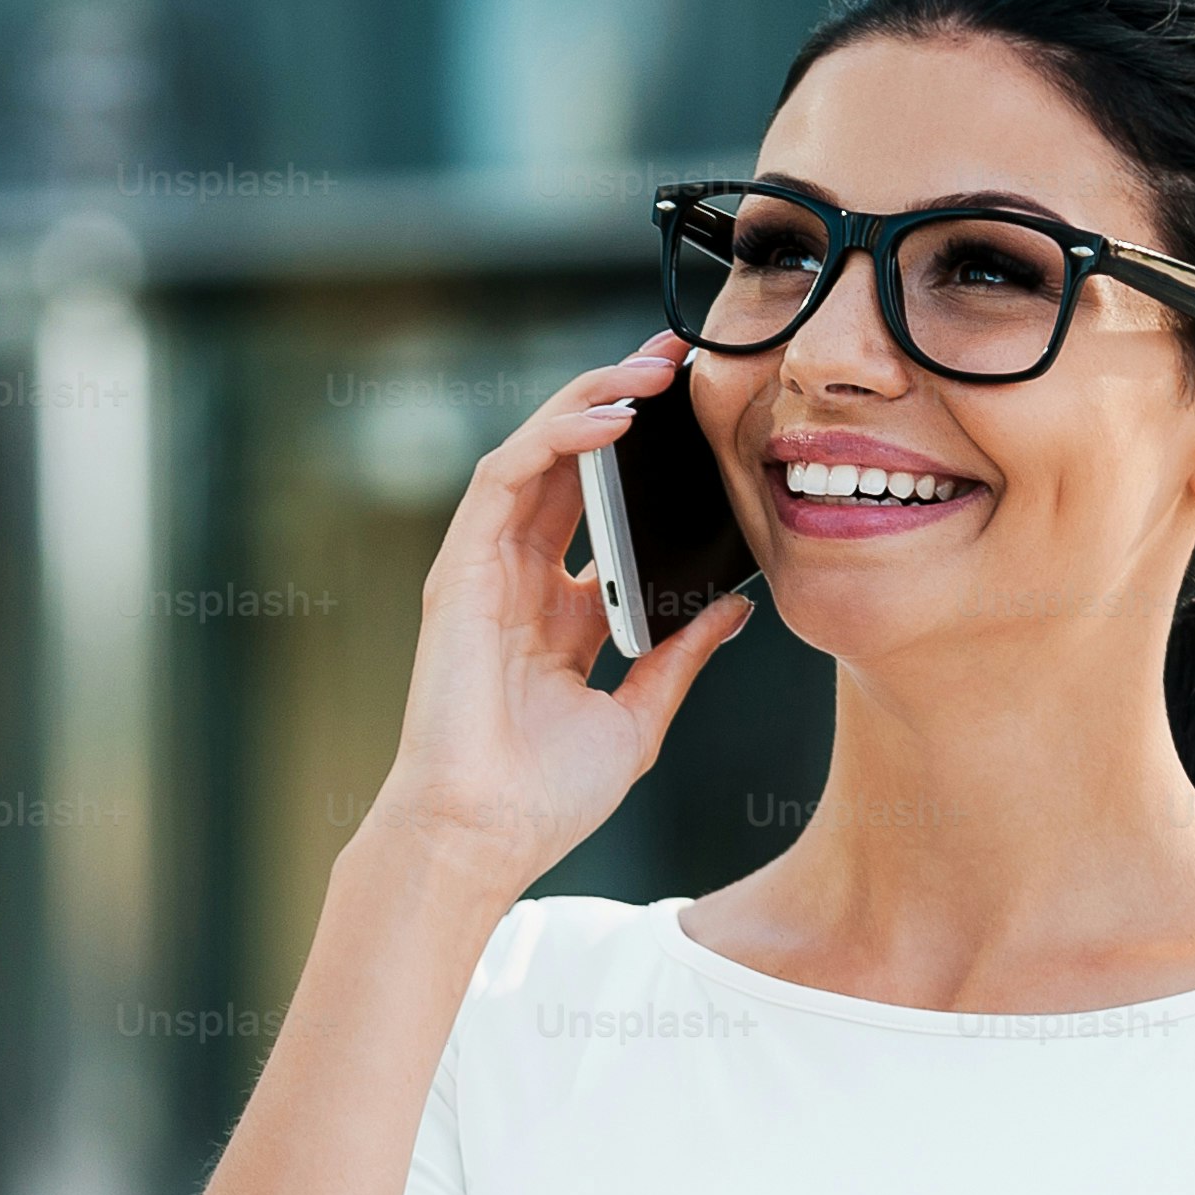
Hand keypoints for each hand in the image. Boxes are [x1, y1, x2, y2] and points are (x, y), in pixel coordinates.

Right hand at [355, 331, 753, 893]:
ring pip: (535, 453)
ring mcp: (485, 570)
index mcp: (558, 612)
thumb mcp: (639, 718)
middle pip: (570, 464)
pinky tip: (610, 421)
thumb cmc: (545, 797)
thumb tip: (733, 606)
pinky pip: (506, 478)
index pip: (602, 508)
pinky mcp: (461, 570)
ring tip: (650, 369)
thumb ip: (679, 656)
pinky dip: (556, 439)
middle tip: (677, 358)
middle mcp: (519, 580)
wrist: (483, 836)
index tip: (700, 419)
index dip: (645, 458)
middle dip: (620, 400)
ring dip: (591, 402)